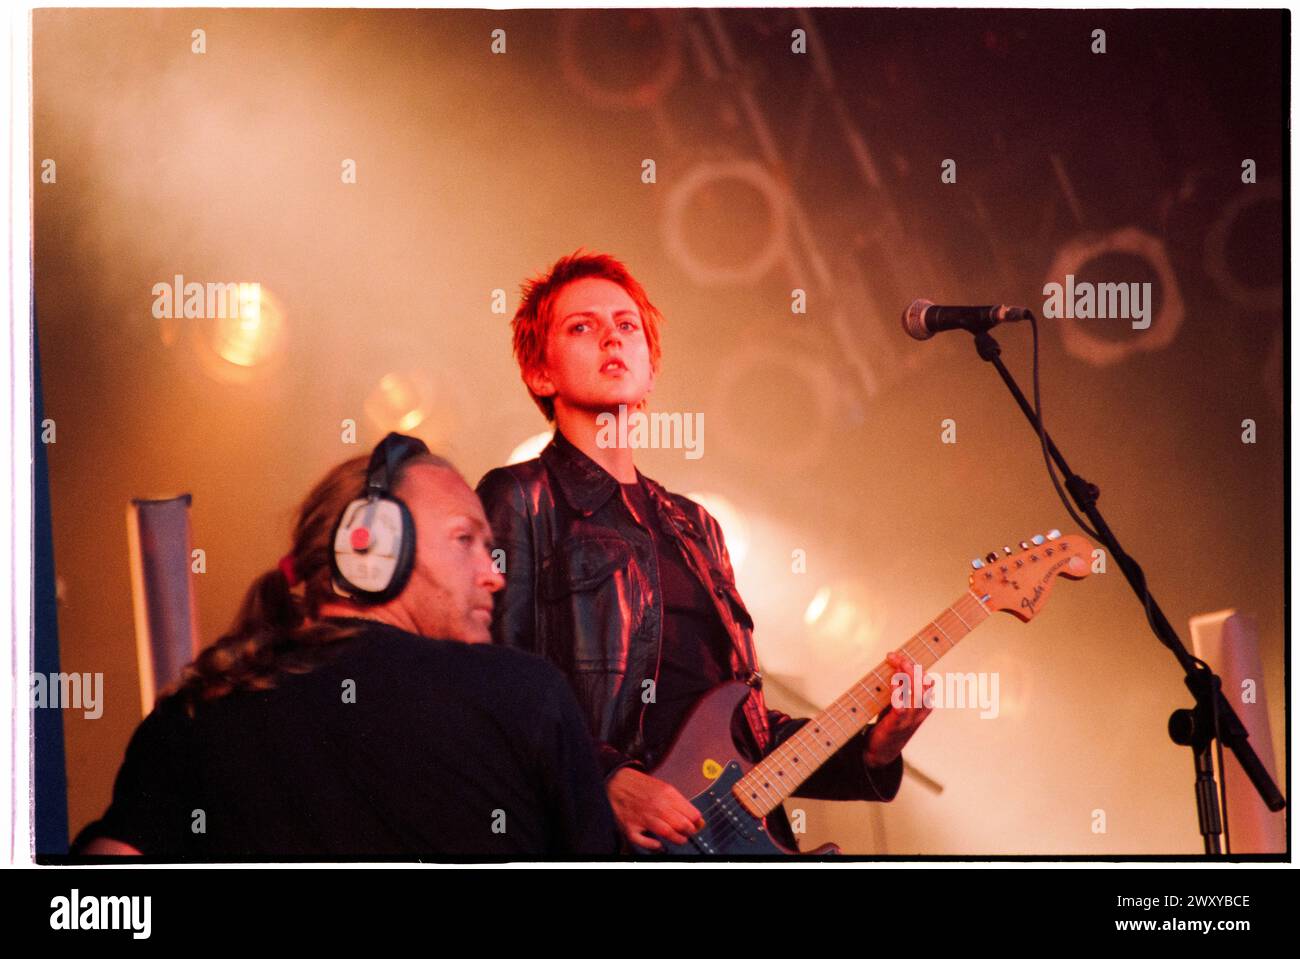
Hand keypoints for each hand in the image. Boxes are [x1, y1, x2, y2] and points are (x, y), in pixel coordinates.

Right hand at [606, 767, 704, 850]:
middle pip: (682, 824)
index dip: (697, 822)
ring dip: (677, 839)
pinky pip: (643, 841)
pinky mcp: (630, 826)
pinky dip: (652, 845)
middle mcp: (656, 805)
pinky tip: (658, 844)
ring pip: (667, 833)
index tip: (696, 825)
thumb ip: (679, 802)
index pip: (692, 814)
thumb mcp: (664, 787)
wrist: (616, 781)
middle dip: (689, 832)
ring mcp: (643, 817)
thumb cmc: (640, 786)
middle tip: (688, 833)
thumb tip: (697, 818)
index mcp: (667, 794)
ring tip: (678, 839)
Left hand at [864, 650, 935, 766]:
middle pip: (925, 684)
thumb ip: (900, 689)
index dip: (915, 666)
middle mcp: (920, 712)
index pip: (927, 681)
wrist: (881, 751)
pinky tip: (893, 683)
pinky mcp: (897, 725)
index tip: (898, 655)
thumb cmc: (890, 724)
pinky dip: (899, 693)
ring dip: (907, 675)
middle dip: (911, 667)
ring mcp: (910, 719)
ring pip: (918, 693)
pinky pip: (902, 707)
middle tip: (896, 657)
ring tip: (896, 664)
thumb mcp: (898, 704)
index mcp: (923, 706)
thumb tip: (893, 666)